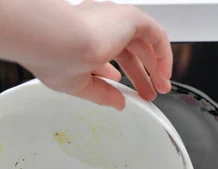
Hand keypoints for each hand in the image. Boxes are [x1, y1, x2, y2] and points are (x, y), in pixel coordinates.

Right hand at [22, 0, 172, 110]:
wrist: (55, 40)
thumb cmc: (53, 57)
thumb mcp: (79, 84)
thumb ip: (102, 93)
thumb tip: (118, 103)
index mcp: (83, 35)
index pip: (109, 54)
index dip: (121, 75)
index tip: (127, 92)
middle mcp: (100, 24)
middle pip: (130, 51)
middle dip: (141, 75)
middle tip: (149, 94)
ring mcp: (115, 19)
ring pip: (144, 43)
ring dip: (155, 67)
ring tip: (161, 88)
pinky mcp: (130, 17)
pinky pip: (156, 34)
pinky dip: (163, 54)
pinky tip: (164, 74)